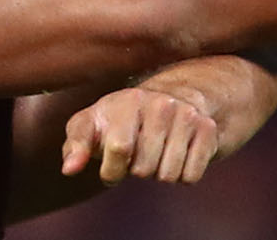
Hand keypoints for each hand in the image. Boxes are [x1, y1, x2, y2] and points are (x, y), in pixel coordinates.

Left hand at [60, 87, 217, 184]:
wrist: (171, 99)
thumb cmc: (119, 119)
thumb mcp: (92, 125)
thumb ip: (75, 146)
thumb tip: (69, 170)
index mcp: (127, 100)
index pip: (119, 148)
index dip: (111, 170)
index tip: (110, 169)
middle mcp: (160, 104)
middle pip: (144, 169)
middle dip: (136, 171)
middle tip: (137, 155)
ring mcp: (187, 115)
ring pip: (168, 175)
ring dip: (158, 174)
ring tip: (155, 154)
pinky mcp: (208, 130)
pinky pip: (191, 176)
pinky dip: (181, 175)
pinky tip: (175, 156)